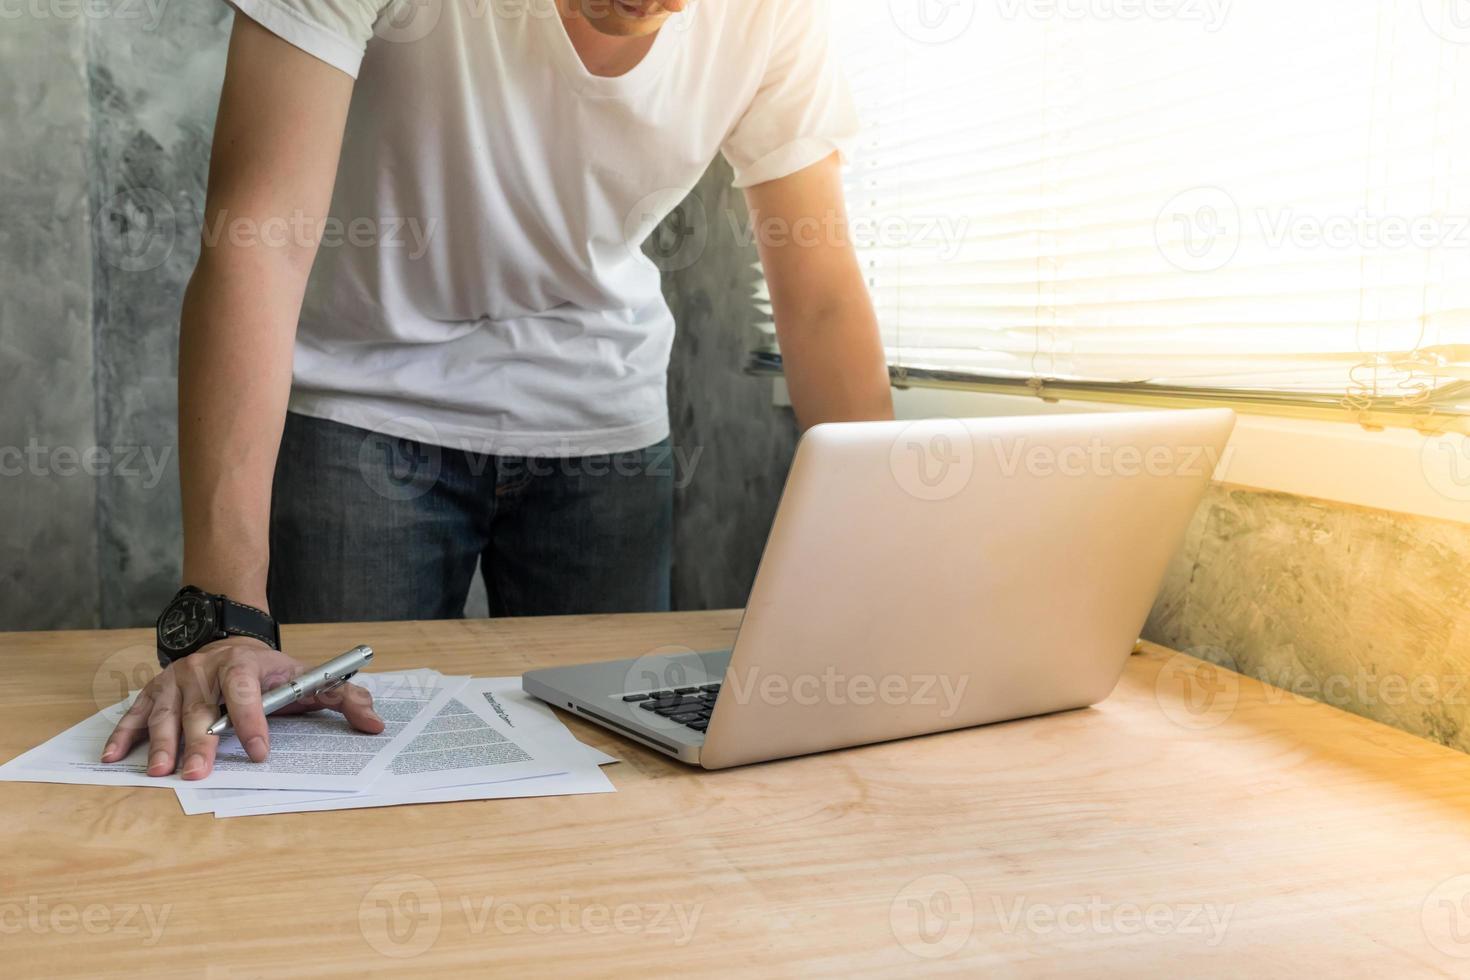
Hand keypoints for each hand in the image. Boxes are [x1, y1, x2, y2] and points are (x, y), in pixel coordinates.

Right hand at [99, 637, 383, 779]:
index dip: (254, 720)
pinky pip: (137, 712)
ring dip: (161, 744)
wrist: (230, 636)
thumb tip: (375, 724)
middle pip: (202, 709)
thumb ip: (344, 699)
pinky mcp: (156, 689)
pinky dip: (124, 734)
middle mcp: (208, 671)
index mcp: (248, 666)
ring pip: (167, 713)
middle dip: (200, 742)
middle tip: (197, 774)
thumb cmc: (274, 671)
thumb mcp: (311, 678)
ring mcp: (179, 680)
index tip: (261, 751)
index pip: (248, 691)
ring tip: (159, 772)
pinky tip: (114, 758)